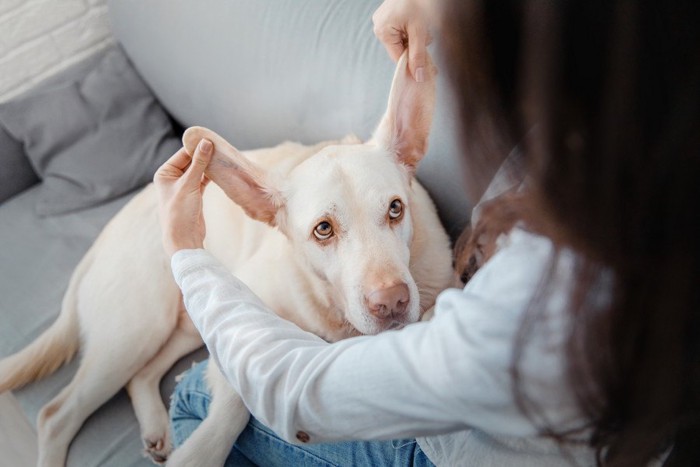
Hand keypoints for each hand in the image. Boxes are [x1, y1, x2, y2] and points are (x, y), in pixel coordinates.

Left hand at [154, 139, 212, 256]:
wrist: (184, 238)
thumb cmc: (180, 212)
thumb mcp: (189, 185)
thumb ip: (199, 163)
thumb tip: (206, 142)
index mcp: (164, 173)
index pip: (182, 154)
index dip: (196, 146)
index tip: (211, 139)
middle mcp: (172, 178)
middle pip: (191, 161)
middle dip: (204, 155)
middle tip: (220, 147)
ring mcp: (183, 186)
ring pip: (198, 170)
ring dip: (208, 165)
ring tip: (222, 156)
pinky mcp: (194, 194)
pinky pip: (203, 179)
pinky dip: (210, 175)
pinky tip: (220, 169)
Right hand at [372, 0, 431, 81]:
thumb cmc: (417, 1)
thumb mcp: (420, 30)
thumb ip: (419, 55)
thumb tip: (418, 77)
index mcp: (383, 31)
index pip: (397, 57)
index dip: (411, 63)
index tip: (425, 70)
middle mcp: (379, 27)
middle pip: (399, 49)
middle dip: (415, 46)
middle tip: (426, 36)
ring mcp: (383, 21)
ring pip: (402, 41)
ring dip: (415, 38)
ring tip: (422, 25)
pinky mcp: (389, 17)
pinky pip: (400, 32)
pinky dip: (411, 31)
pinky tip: (417, 23)